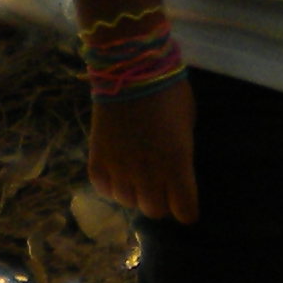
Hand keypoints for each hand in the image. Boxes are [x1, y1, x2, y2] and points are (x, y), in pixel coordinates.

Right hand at [88, 84, 199, 224]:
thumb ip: (181, 154)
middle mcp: (148, 175)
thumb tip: (175, 169)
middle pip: (155, 211)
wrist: (128, 70)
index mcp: (176, 165)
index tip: (185, 199)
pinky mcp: (96, 162)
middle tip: (160, 183)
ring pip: (128, 202)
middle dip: (161, 200)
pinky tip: (117, 169)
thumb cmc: (167, 91)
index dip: (186, 207)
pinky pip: (104, 190)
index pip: (184, 212)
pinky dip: (112, 184)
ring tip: (136, 173)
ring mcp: (119, 170)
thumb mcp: (186, 124)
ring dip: (135, 192)